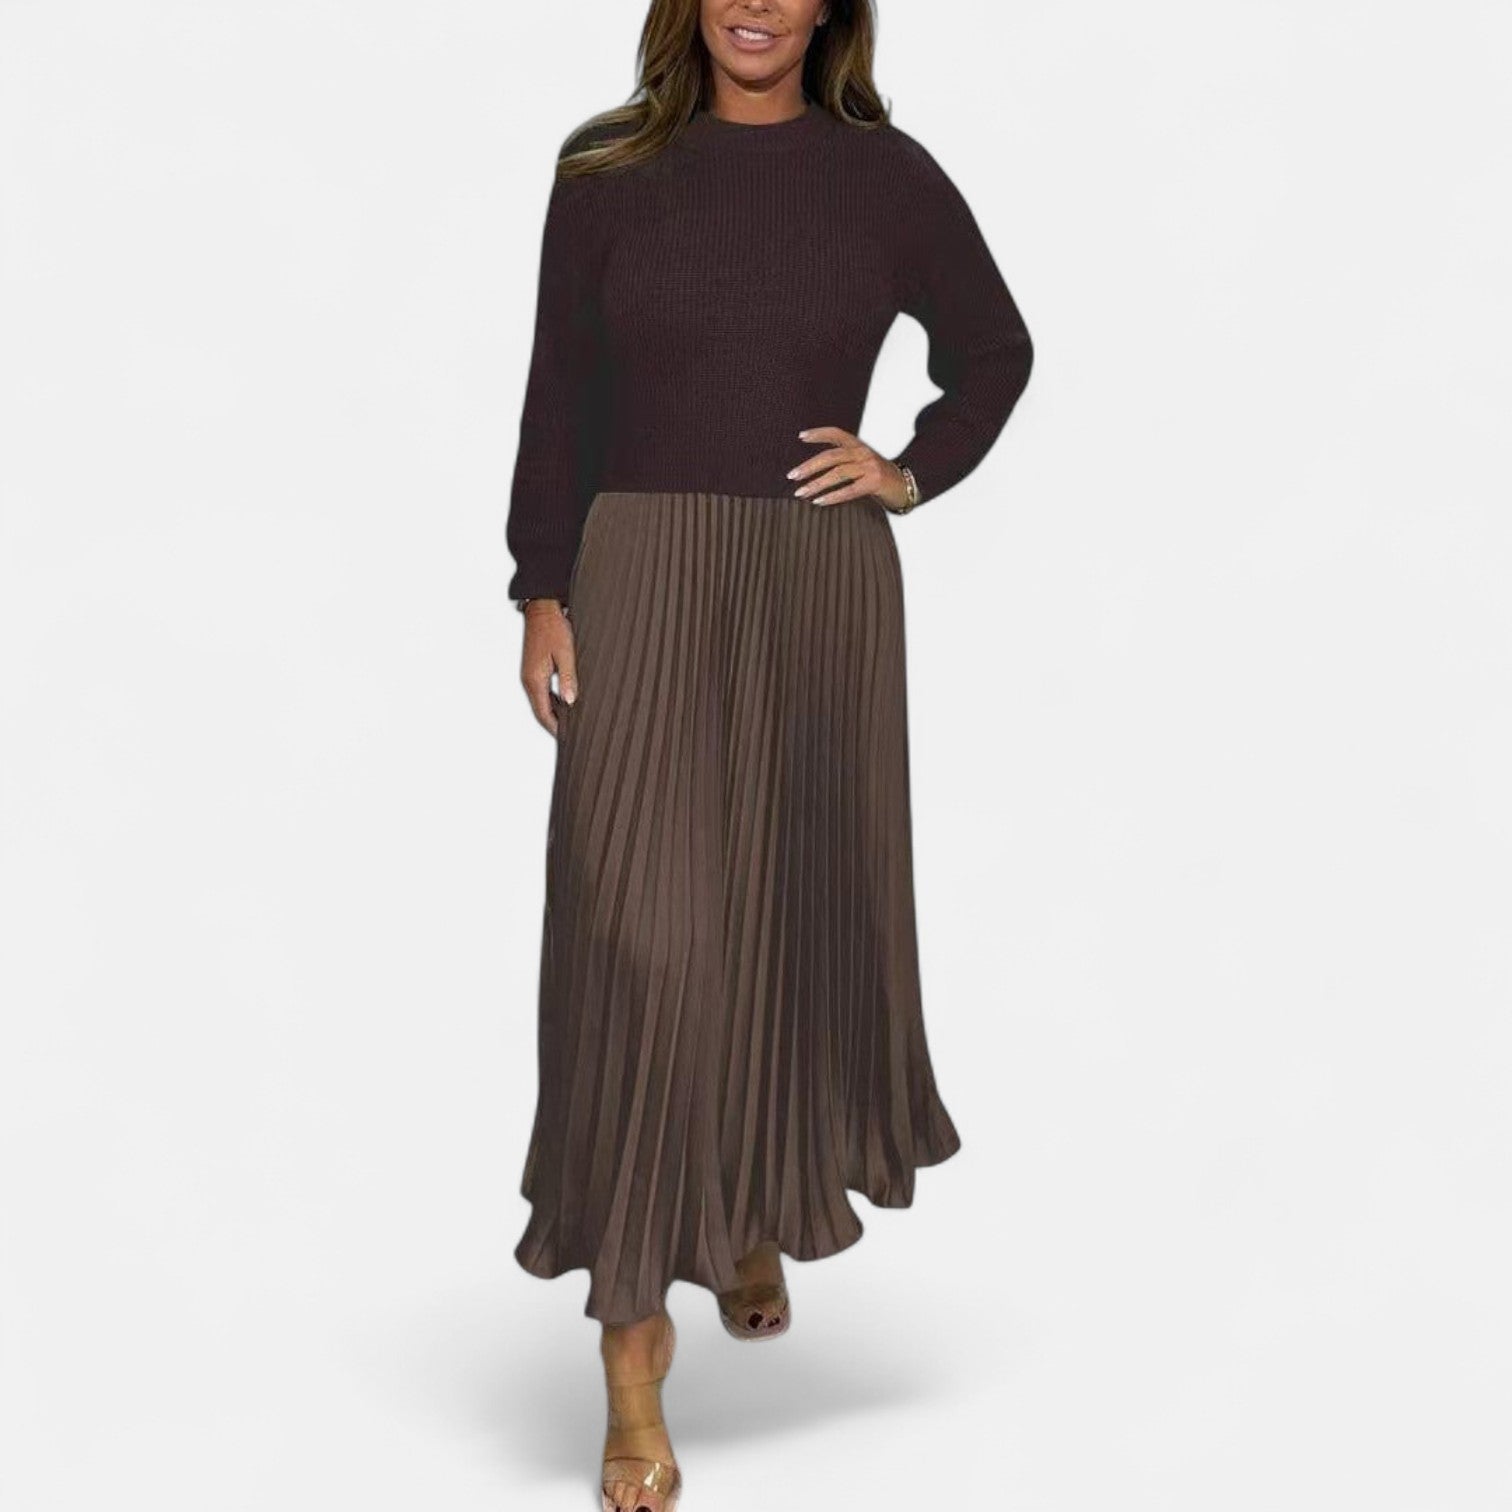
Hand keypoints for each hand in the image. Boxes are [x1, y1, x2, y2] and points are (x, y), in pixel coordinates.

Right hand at [519, 598, 577, 735]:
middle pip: (540, 711)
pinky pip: (540, 692)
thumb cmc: (554, 628)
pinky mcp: (532, 669)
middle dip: (554, 725)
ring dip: (552, 714)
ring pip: (540, 702)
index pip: (543, 714)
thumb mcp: (566, 653)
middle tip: (570, 736)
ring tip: (569, 723)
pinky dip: (550, 702)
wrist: (541, 609)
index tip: (568, 739)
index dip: (555, 728)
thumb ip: (567, 678)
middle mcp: (528, 680)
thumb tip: (569, 702)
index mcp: (535, 679)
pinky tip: (563, 703)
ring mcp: (528, 675)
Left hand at [787, 427, 908, 508]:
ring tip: (801, 492)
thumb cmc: (878, 476)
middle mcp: (863, 453)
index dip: (819, 433)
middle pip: (831, 456)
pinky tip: (819, 501)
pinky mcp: (875, 483)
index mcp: (858, 445)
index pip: (836, 433)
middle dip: (809, 466)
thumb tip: (813, 468)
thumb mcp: (862, 461)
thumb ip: (843, 460)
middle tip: (792, 475)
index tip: (801, 437)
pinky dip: (832, 497)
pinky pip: (849, 490)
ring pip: (838, 473)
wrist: (905, 485)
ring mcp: (870, 467)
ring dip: (816, 484)